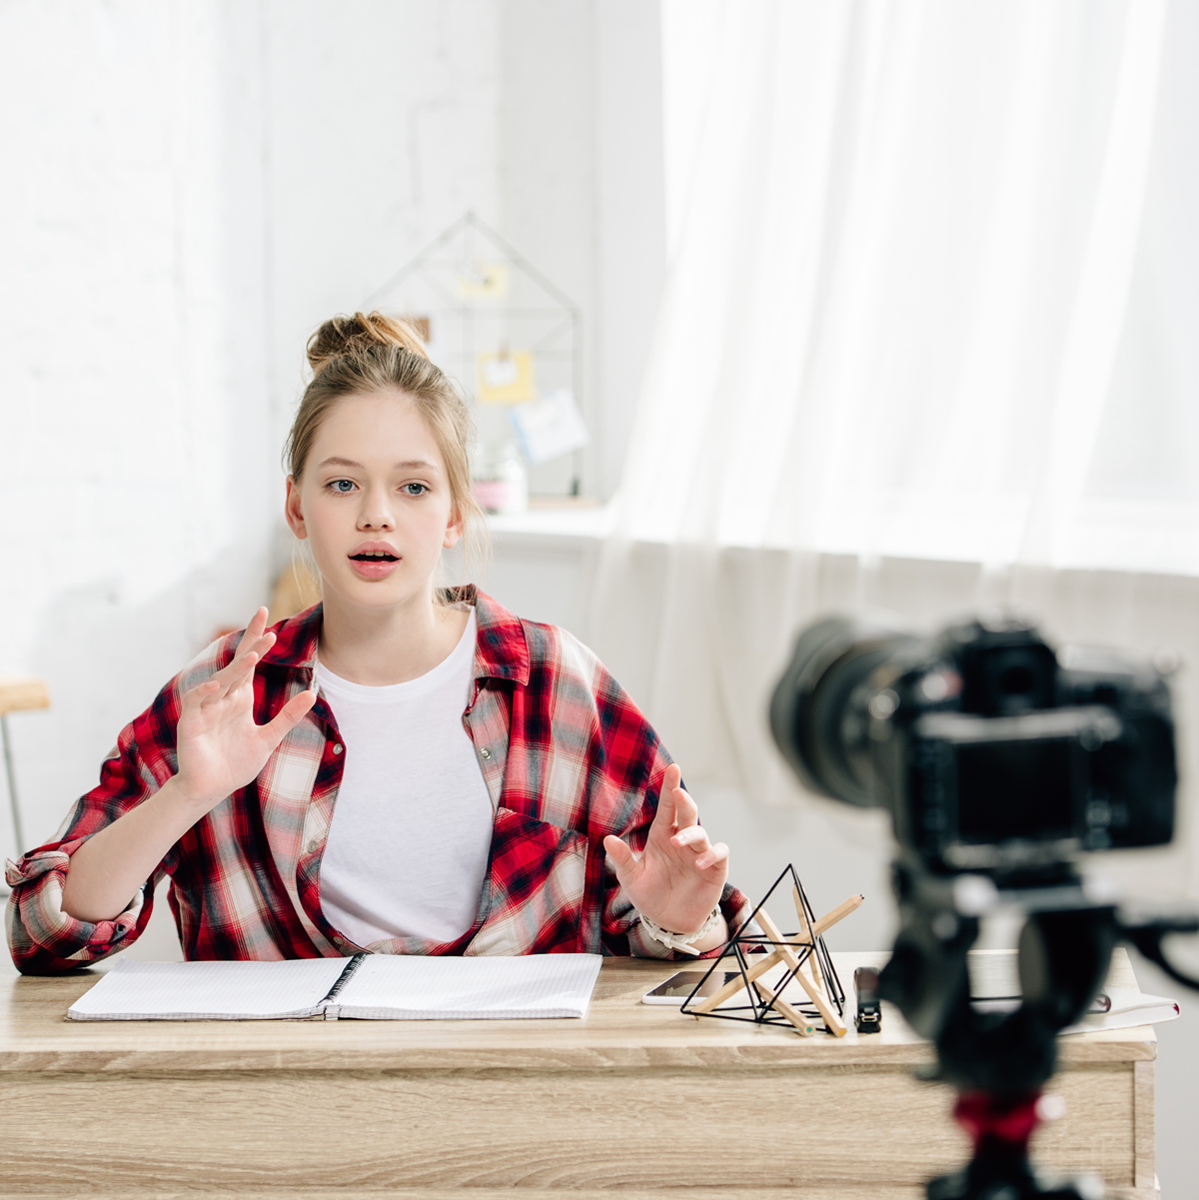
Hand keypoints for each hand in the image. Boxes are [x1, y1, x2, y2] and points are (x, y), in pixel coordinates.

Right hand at [174, 608, 315, 809]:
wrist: (212, 789)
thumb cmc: (237, 763)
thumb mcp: (269, 738)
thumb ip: (288, 716)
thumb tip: (313, 693)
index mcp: (240, 697)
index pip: (249, 662)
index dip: (257, 641)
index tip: (268, 618)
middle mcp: (223, 697)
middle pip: (237, 663)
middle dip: (250, 642)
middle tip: (263, 619)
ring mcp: (206, 708)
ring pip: (220, 681)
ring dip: (235, 668)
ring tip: (253, 654)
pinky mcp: (191, 723)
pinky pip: (197, 702)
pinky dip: (205, 693)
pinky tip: (217, 685)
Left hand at [603, 764, 728, 936]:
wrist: (669, 923)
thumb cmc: (650, 895)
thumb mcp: (631, 879)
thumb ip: (622, 859)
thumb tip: (607, 839)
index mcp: (661, 836)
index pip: (667, 808)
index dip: (670, 787)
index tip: (673, 768)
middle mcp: (682, 840)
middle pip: (686, 813)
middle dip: (684, 801)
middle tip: (678, 793)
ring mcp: (699, 853)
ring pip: (701, 832)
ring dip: (691, 833)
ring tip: (677, 842)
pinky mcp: (714, 869)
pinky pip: (719, 853)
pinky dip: (712, 854)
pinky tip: (699, 862)